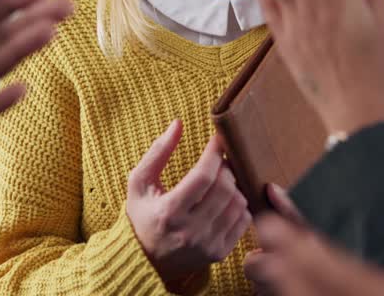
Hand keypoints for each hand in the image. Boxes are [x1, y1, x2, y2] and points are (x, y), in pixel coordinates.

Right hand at [126, 120, 251, 292]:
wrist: (144, 259)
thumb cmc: (142, 214)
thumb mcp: (139, 182)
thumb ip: (157, 152)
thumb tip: (178, 123)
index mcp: (169, 211)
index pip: (203, 176)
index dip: (214, 153)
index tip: (218, 139)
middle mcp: (190, 231)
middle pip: (225, 189)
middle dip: (226, 168)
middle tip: (220, 161)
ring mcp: (207, 244)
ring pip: (238, 204)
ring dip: (234, 186)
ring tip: (222, 180)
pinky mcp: (219, 253)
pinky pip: (243, 222)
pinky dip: (239, 205)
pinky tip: (227, 200)